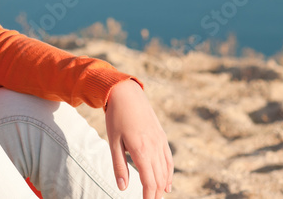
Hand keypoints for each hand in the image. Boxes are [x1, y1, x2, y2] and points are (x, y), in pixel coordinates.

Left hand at [105, 79, 173, 197]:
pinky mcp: (162, 136)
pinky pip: (168, 159)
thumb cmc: (117, 118)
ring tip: (158, 198)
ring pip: (166, 170)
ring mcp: (160, 141)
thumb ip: (119, 167)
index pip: (150, 182)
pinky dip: (169, 173)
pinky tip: (167, 183)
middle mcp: (154, 148)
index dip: (149, 197)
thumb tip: (123, 188)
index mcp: (141, 151)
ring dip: (163, 186)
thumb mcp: (113, 143)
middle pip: (159, 179)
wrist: (126, 94)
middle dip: (156, 195)